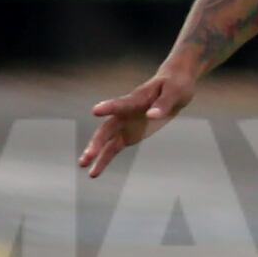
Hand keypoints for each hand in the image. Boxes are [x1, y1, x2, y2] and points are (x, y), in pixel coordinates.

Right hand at [79, 63, 196, 178]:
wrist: (174, 85)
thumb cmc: (174, 85)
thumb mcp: (175, 92)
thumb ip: (163, 104)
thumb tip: (152, 115)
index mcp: (137, 99)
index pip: (121, 104)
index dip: (109, 107)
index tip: (95, 111)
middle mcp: (125, 112)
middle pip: (108, 127)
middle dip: (98, 141)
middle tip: (88, 155)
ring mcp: (125, 123)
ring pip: (107, 140)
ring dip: (96, 153)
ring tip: (82, 166)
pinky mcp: (129, 134)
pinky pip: (114, 147)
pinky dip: (105, 159)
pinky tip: (94, 171)